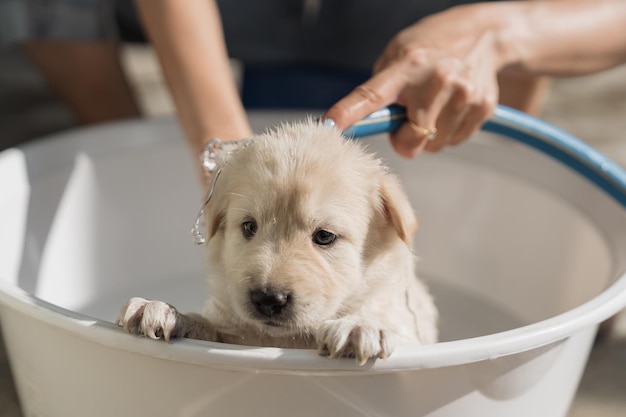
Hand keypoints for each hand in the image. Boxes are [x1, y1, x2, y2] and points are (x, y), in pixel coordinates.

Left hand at [324, 5, 502, 156]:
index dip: (348, 114)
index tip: (329, 126)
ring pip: (434, 145)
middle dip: (405, 138)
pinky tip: (453, 106)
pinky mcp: (482, 107)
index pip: (370, 95)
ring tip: (436, 105)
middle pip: (411, 142)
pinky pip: (455, 141)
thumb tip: (368, 125)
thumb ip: (381, 89)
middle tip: (410, 116)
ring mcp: (463, 95)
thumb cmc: (430, 48)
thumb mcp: (397, 55)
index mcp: (406, 67)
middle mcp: (436, 80)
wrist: (484, 35)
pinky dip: (450, 130)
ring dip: (430, 134)